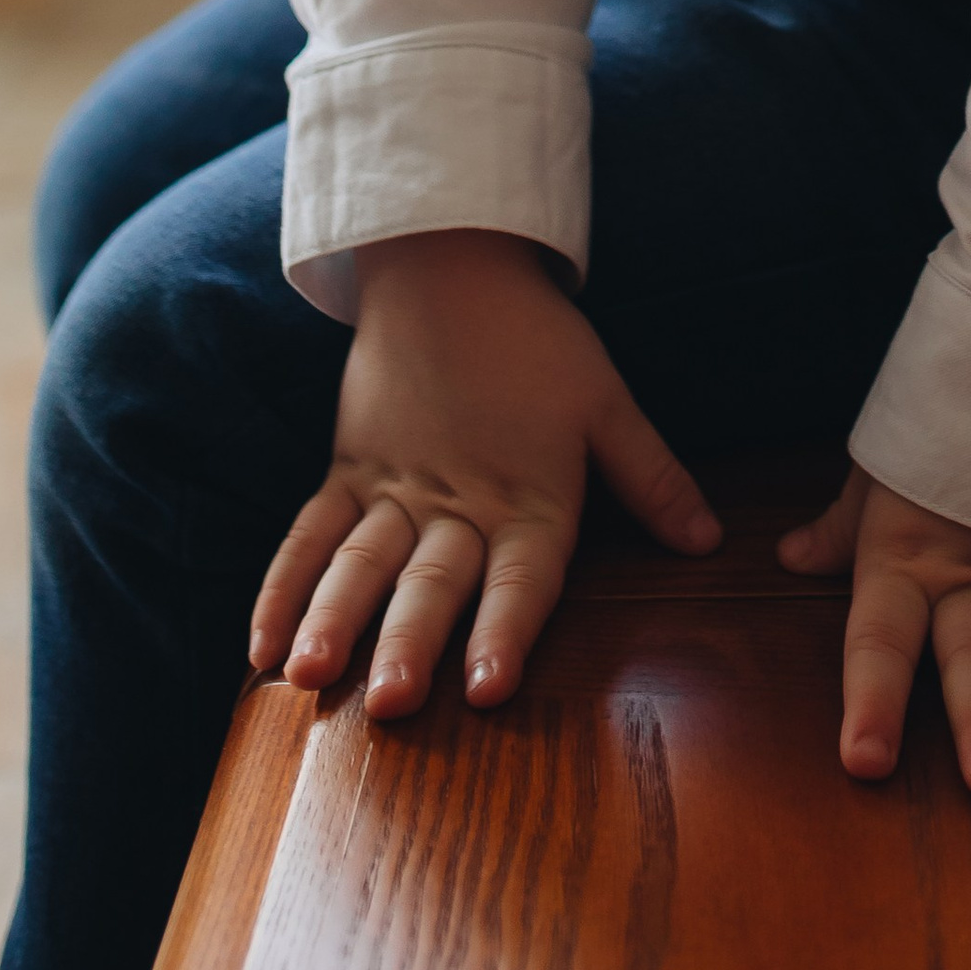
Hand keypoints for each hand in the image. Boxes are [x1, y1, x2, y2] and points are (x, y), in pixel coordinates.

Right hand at [248, 229, 720, 720]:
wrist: (452, 264)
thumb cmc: (537, 339)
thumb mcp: (607, 401)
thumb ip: (652, 479)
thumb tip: (711, 541)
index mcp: (528, 494)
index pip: (522, 575)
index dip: (508, 629)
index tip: (489, 687)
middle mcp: (457, 501)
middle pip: (432, 580)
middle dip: (409, 644)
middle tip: (390, 705)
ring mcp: (393, 486)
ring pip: (360, 562)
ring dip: (333, 621)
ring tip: (307, 677)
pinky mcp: (348, 469)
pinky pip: (309, 533)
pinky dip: (282, 588)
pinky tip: (259, 647)